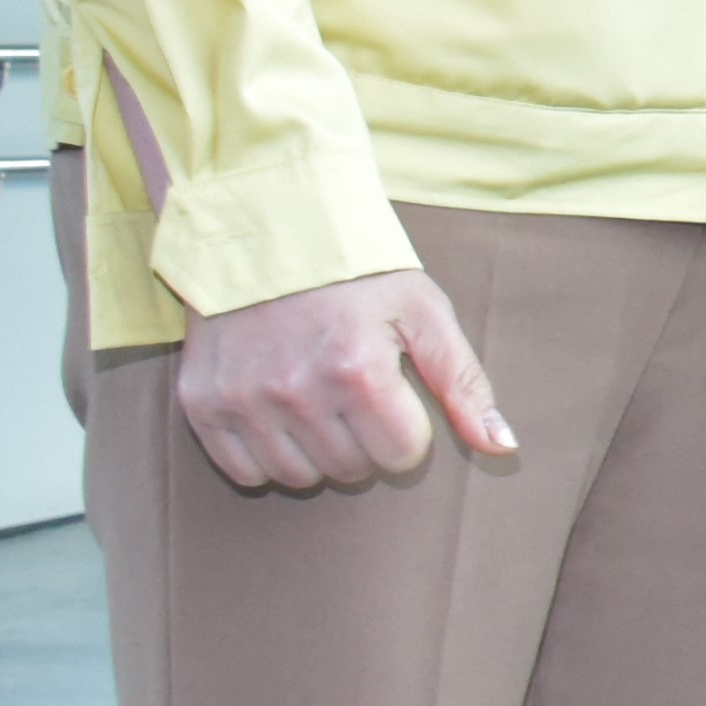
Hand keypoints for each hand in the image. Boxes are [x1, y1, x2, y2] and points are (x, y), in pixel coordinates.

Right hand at [175, 267, 514, 494]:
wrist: (262, 228)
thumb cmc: (355, 273)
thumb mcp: (421, 312)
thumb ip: (463, 384)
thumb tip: (503, 448)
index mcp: (357, 370)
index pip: (402, 455)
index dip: (407, 427)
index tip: (392, 392)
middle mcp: (296, 391)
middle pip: (351, 470)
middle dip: (363, 438)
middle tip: (352, 390)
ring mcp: (243, 401)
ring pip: (299, 477)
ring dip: (316, 450)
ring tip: (315, 397)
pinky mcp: (201, 404)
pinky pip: (243, 472)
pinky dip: (264, 454)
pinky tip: (275, 411)